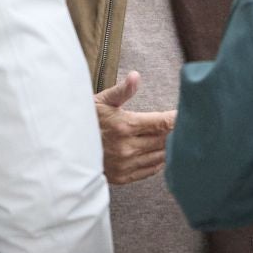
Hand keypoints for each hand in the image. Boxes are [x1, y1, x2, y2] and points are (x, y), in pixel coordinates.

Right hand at [94, 71, 176, 186]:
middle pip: (165, 140)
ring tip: (178, 139)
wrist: (65, 147)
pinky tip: (161, 153)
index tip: (187, 114)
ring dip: (170, 148)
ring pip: (160, 156)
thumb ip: (122, 91)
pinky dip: (159, 161)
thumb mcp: (101, 101)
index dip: (178, 118)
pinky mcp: (122, 177)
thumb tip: (136, 76)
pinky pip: (149, 170)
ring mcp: (125, 164)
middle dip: (177, 132)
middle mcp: (127, 148)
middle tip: (187, 125)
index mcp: (125, 126)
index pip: (163, 123)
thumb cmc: (86, 120)